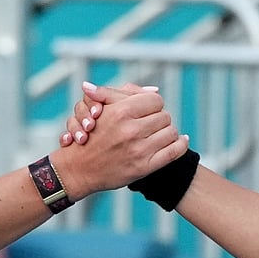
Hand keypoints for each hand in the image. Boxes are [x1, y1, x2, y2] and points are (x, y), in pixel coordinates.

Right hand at [49, 84, 186, 197]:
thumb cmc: (90, 135)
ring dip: (167, 131)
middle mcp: (130, 130)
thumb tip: (155, 89)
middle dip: (159, 118)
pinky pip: (174, 151)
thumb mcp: (100, 108)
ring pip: (171, 132)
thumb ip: (124, 94)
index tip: (147, 110)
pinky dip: (181, 144)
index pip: (155, 100)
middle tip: (151, 123)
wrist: (78, 168)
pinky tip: (180, 140)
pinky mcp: (144, 167)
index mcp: (121, 112)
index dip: (152, 104)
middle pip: (164, 116)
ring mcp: (138, 150)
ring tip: (159, 133)